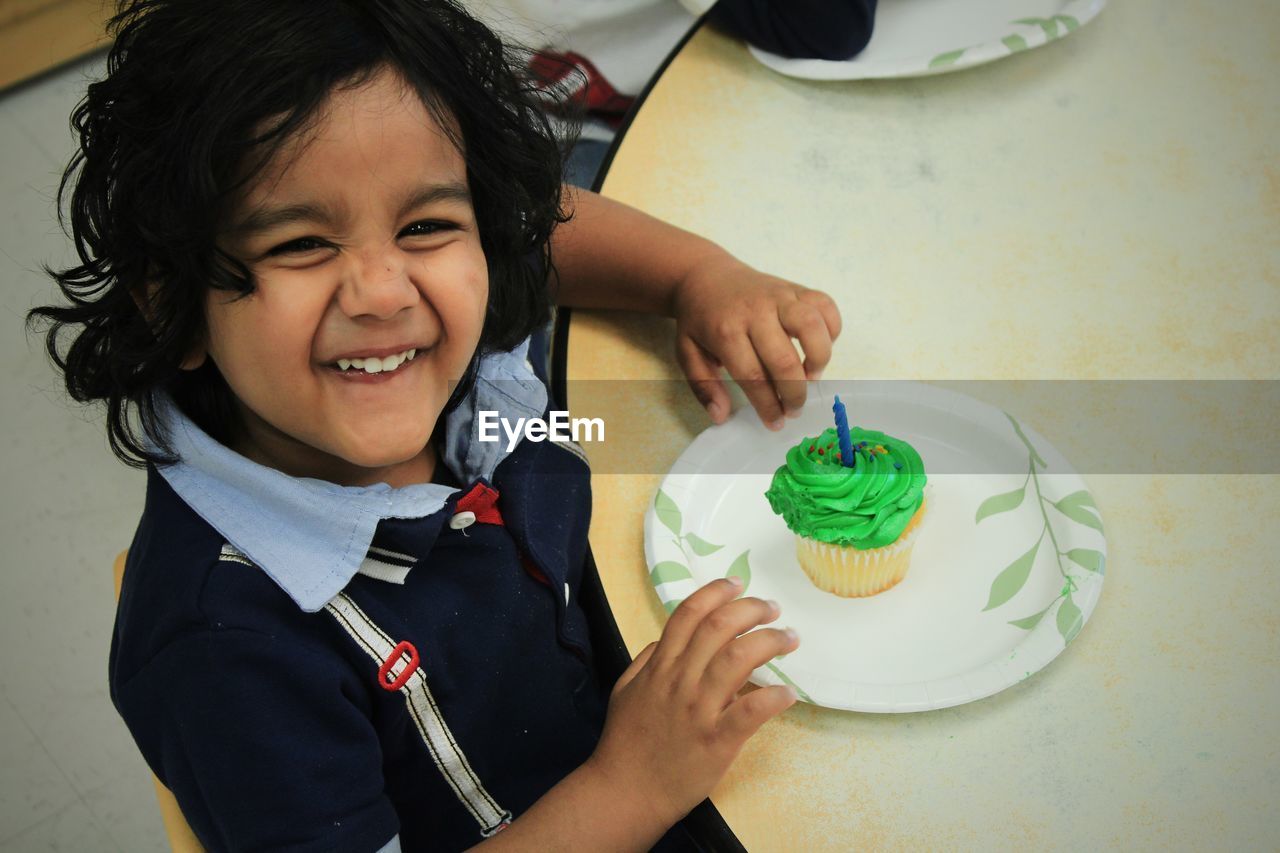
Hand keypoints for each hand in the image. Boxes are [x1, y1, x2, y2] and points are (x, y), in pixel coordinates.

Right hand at [585, 577, 799, 829]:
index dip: (716, 592)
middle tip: (772, 609)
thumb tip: (669, 638)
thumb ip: (646, 660)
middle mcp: (679, 681)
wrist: (625, 792)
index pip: (689, 614)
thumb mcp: (625, 690)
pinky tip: (788, 693)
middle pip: (718, 627)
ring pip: (737, 659)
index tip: (738, 584)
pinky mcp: (716, 741)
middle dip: (751, 609)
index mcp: (659, 666)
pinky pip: (750, 712)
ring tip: (789, 639)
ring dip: (770, 642)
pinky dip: (773, 698)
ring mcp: (698, 710)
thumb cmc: (626, 743)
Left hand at [671, 256, 841, 429]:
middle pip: (784, 359)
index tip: (775, 422)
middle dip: (794, 393)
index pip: (753, 376)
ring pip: (812, 326)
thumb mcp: (687, 353)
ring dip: (819, 359)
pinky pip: (825, 305)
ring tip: (811, 376)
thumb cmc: (700, 320)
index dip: (768, 405)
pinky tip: (819, 346)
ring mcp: (779, 296)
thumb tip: (721, 416)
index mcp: (725, 331)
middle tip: (794, 409)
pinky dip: (831, 328)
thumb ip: (703, 386)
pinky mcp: (796, 287)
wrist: (705, 275)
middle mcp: (755, 311)